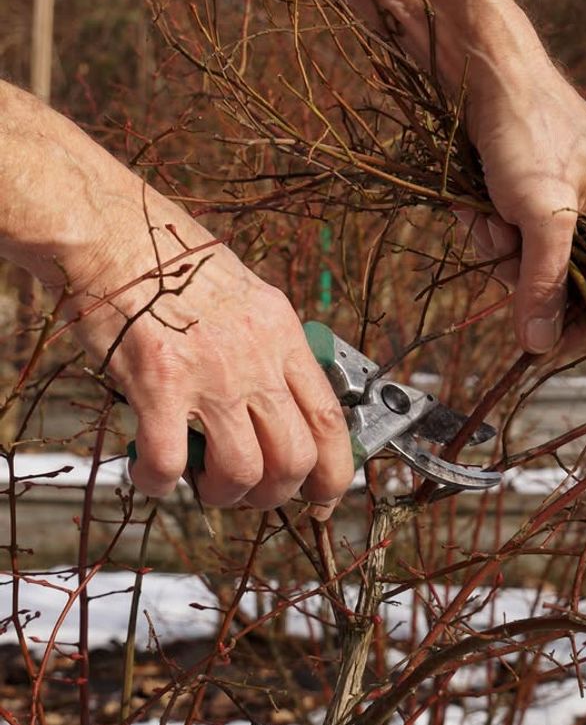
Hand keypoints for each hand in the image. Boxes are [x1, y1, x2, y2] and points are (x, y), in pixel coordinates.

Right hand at [67, 211, 352, 516]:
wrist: (111, 230)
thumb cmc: (170, 260)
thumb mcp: (246, 295)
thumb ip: (268, 346)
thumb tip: (279, 399)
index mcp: (282, 334)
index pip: (330, 418)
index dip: (335, 470)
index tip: (323, 494)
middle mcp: (256, 356)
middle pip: (294, 457)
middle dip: (276, 493)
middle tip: (250, 492)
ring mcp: (210, 372)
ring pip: (242, 470)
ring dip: (224, 494)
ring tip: (203, 483)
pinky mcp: (158, 384)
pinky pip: (170, 462)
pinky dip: (161, 482)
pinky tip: (153, 474)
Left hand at [457, 39, 585, 353]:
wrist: (483, 71)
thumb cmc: (528, 130)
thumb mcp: (543, 213)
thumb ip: (545, 282)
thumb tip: (539, 345)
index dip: (577, 323)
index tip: (538, 343)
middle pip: (570, 284)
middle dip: (525, 269)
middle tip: (503, 236)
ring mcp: (575, 207)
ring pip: (533, 266)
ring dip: (500, 247)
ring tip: (488, 208)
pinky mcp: (538, 199)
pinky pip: (514, 241)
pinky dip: (490, 228)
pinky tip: (478, 202)